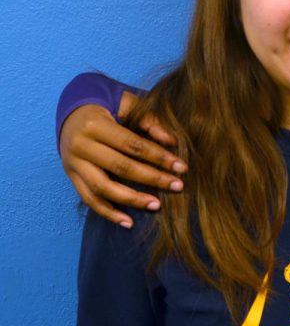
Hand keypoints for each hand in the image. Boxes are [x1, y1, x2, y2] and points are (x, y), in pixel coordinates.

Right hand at [59, 91, 186, 227]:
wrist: (71, 112)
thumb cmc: (107, 107)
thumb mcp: (127, 104)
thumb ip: (149, 120)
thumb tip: (172, 141)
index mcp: (95, 125)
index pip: (132, 145)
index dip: (158, 157)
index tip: (182, 167)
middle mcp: (80, 146)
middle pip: (120, 167)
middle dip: (152, 178)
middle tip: (178, 186)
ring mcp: (73, 164)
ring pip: (102, 188)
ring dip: (132, 199)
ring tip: (156, 205)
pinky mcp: (71, 177)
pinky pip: (88, 199)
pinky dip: (108, 213)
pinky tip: (128, 221)